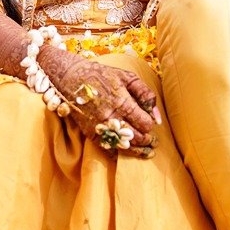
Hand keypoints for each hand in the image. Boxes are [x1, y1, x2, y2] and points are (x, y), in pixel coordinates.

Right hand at [41, 46, 159, 156]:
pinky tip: (126, 151)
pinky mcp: (90, 133)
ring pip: (123, 146)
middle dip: (147, 141)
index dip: (150, 126)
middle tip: (153, 142)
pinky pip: (107, 149)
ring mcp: (99, 127)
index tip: (151, 125)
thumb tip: (157, 117)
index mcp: (122, 101)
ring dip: (137, 151)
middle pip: (135, 137)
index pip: (144, 123)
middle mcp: (111, 116)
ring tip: (146, 151)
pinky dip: (118, 153)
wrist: (72, 78)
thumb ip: (145, 94)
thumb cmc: (103, 75)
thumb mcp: (127, 77)